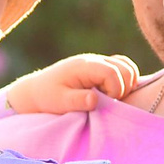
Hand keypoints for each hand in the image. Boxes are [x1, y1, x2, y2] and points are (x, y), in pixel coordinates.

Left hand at [1, 53, 142, 114]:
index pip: (113, 73)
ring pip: (127, 66)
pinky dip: (124, 80)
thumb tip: (94, 99)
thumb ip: (77, 100)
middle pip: (125, 68)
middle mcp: (93, 60)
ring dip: (126, 84)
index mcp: (84, 66)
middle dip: (123, 87)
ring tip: (110, 98)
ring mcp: (98, 62)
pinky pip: (122, 68)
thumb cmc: (47, 97)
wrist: (36, 90)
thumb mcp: (59, 102)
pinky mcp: (99, 68)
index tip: (104, 103)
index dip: (115, 90)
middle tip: (108, 101)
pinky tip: (111, 93)